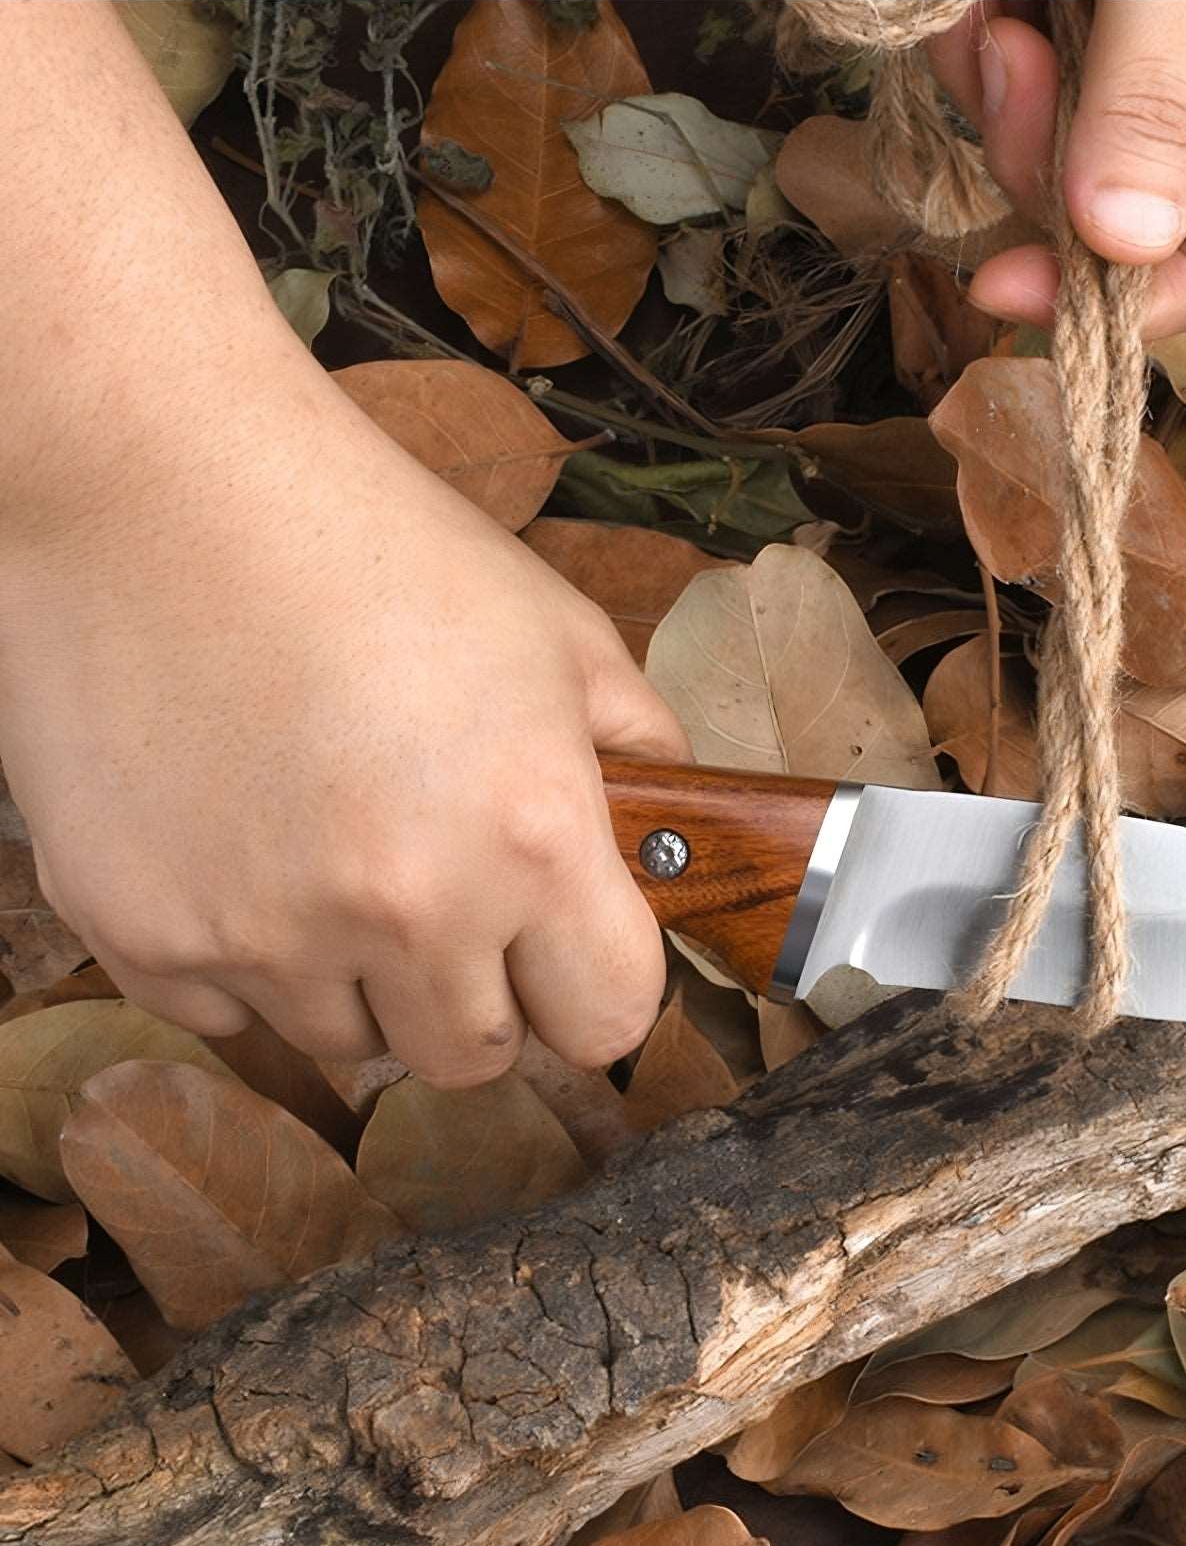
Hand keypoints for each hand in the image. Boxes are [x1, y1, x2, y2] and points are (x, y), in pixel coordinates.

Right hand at [0, 383, 688, 1083]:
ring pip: (347, 1043)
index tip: (566, 964)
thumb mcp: (558, 635)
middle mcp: (407, 908)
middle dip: (477, 999)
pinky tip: (246, 856)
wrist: (161, 485)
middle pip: (473, 1060)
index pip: (609, 1020)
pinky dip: (246, 964)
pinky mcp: (148, 935)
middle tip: (445, 906)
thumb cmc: (373, 544)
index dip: (594, 993)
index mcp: (532, 837)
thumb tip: (677, 842)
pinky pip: (229, 1020)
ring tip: (330, 854)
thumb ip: (642, 756)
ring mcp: (267, 934)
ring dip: (356, 982)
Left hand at [929, 0, 1185, 338]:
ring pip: (1061, 165)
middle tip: (1006, 56)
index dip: (1120, 299)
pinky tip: (993, 5)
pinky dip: (990, 56)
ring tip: (1000, 10)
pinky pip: (1028, 100)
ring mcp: (1166, 78)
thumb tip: (1124, 241)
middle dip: (1039, 160)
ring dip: (1003, 100)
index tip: (1005, 286)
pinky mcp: (1099, 46)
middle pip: (1122, 223)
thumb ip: (1150, 97)